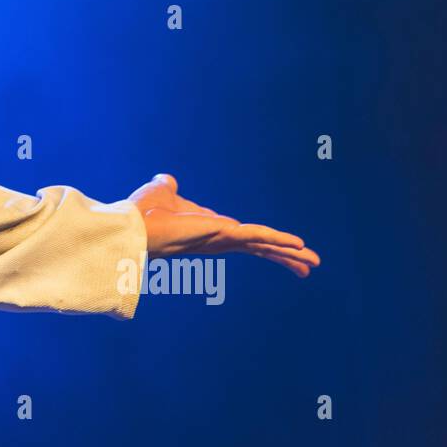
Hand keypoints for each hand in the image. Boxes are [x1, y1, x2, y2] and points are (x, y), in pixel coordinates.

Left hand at [129, 173, 320, 277]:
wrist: (133, 224)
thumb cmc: (144, 211)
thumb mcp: (162, 192)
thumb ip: (168, 187)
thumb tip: (166, 180)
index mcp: (211, 230)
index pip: (246, 239)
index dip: (266, 244)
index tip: (285, 250)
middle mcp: (220, 238)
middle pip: (261, 247)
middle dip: (285, 256)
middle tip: (309, 267)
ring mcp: (223, 238)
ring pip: (263, 245)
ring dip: (289, 253)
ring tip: (313, 263)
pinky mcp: (223, 233)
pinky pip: (257, 236)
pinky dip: (277, 239)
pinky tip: (297, 246)